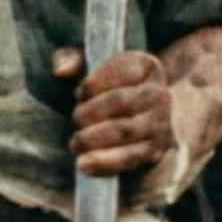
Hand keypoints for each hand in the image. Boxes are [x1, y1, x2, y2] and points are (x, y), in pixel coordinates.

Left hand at [53, 47, 174, 175]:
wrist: (132, 119)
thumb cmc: (104, 88)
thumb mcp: (90, 65)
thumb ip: (71, 58)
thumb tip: (61, 70)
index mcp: (146, 66)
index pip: (124, 69)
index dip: (95, 82)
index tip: (79, 93)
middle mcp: (159, 93)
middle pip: (122, 101)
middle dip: (91, 112)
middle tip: (74, 119)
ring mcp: (160, 123)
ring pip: (126, 131)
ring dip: (94, 139)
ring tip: (74, 143)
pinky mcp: (154, 150)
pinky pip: (130, 158)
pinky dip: (104, 162)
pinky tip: (83, 164)